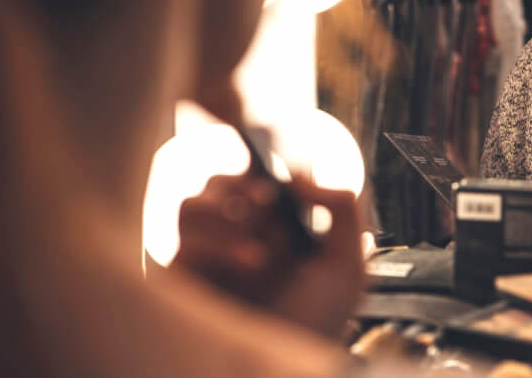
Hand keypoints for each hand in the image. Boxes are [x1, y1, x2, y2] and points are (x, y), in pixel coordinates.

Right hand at [172, 172, 365, 338]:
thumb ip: (343, 207)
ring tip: (259, 238)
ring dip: (224, 209)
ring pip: (191, 204)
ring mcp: (207, 261)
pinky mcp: (183, 280)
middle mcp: (235, 243)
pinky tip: (253, 261)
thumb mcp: (348, 264)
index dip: (268, 172)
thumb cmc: (315, 327)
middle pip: (218, 182)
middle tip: (268, 202)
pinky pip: (185, 241)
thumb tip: (300, 177)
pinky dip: (220, 241)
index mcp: (272, 233)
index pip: (257, 181)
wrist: (283, 369)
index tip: (287, 183)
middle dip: (244, 184)